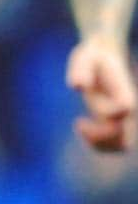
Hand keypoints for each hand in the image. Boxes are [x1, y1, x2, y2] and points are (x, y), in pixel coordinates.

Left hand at [66, 34, 136, 151]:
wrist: (106, 58)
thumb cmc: (93, 58)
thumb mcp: (84, 57)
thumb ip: (81, 69)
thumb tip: (77, 86)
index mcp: (124, 91)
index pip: (124, 109)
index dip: (108, 112)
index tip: (87, 101)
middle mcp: (127, 109)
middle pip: (125, 139)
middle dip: (101, 138)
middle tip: (79, 123)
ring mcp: (124, 119)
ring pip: (122, 146)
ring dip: (99, 144)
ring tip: (80, 126)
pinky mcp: (116, 124)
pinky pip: (114, 145)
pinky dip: (98, 144)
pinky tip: (81, 127)